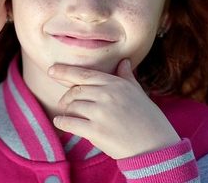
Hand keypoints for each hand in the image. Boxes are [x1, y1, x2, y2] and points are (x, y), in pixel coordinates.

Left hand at [48, 59, 179, 158]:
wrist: (156, 146)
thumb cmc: (148, 119)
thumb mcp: (138, 93)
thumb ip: (126, 77)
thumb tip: (124, 62)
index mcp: (116, 84)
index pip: (85, 74)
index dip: (65, 72)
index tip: (52, 70)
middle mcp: (107, 95)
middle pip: (75, 90)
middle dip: (67, 97)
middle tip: (64, 102)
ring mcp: (101, 113)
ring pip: (72, 106)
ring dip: (66, 110)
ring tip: (67, 114)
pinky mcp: (96, 131)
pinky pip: (70, 123)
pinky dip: (62, 122)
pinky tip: (60, 122)